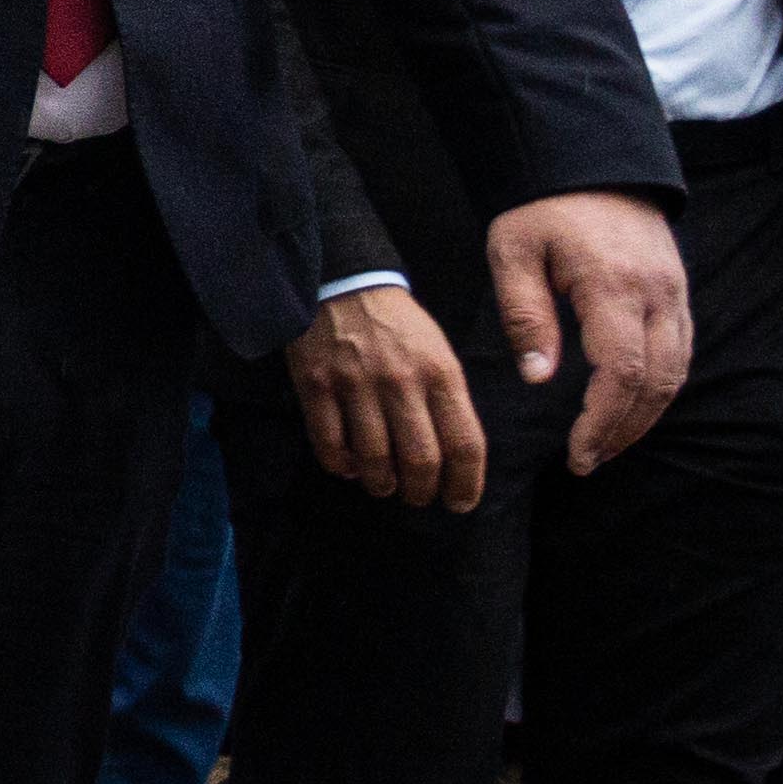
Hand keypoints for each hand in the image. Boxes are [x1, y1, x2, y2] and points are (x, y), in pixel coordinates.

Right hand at [287, 280, 485, 510]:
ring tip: (384, 485)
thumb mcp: (438, 351)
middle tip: (418, 497)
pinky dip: (341, 466)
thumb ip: (447, 399)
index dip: (466, 484)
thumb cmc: (397, 324)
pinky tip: (350, 466)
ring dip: (382, 484)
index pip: (464, 444)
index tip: (460, 502)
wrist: (342, 281)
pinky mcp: (316, 386)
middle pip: (420, 460)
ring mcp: (355, 385)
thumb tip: (449, 455)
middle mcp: (401, 381)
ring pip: (374, 460)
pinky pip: (330, 445)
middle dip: (422, 492)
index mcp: (440, 372)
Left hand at [484, 187, 691, 476]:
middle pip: (658, 382)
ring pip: (676, 371)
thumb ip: (527, 316)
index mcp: (613, 286)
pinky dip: (659, 387)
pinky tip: (630, 407)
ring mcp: (674, 292)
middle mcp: (656, 294)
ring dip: (645, 415)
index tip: (578, 453)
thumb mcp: (514, 252)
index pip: (622, 372)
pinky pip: (680, 351)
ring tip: (606, 445)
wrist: (592, 160)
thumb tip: (538, 378)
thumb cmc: (542, 207)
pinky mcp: (677, 290)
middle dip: (625, 430)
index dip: (604, 421)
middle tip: (588, 460)